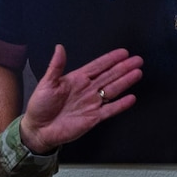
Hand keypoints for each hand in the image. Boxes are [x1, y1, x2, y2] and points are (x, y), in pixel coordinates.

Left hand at [18, 45, 144, 153]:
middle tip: (138, 60)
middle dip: (123, 68)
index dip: (110, 59)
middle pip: (109, 76)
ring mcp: (92, 103)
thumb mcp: (46, 84)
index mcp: (77, 79)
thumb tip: (59, 47)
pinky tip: (131, 98)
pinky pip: (110, 110)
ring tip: (138, 73)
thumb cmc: (40, 105)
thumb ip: (55, 67)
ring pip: (112, 90)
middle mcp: (87, 89)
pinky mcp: (93, 118)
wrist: (38, 129)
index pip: (97, 66)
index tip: (124, 52)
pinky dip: (120, 104)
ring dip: (125, 82)